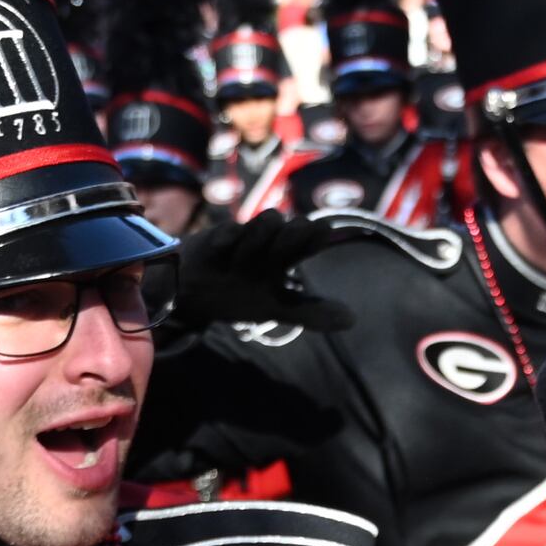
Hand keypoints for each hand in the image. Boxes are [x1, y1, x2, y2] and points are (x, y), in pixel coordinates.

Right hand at [161, 212, 353, 337]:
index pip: (306, 244)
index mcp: (284, 257)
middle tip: (304, 227)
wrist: (193, 292)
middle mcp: (267, 244)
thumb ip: (312, 312)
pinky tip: (227, 241)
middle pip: (287, 231)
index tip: (325, 229)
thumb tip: (352, 319)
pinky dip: (227, 237)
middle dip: (295, 231)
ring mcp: (241, 240)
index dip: (316, 237)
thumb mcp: (277, 307)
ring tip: (265, 238)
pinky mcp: (213, 241)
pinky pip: (223, 234)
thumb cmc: (240, 294)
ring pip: (260, 226)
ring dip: (263, 233)